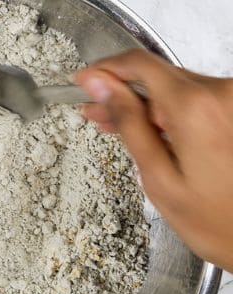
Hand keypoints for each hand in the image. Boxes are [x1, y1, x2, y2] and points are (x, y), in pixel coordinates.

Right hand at [75, 50, 232, 270]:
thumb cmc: (214, 219)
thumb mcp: (157, 175)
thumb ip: (129, 124)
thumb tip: (102, 87)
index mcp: (196, 107)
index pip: (141, 65)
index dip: (106, 69)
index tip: (85, 80)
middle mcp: (221, 94)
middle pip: (159, 75)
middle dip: (122, 91)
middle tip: (94, 111)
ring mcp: (232, 100)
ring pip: (175, 87)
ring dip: (145, 103)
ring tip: (115, 124)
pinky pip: (195, 99)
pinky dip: (168, 111)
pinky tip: (148, 128)